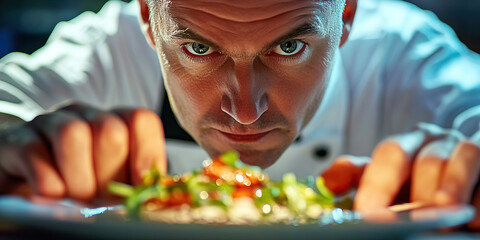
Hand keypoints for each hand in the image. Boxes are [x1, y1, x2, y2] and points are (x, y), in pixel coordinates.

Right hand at [0, 104, 165, 201]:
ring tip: (76, 199)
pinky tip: (52, 195)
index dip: (145, 156)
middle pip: (110, 130)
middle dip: (108, 175)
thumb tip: (149, 194)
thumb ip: (135, 183)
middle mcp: (84, 116)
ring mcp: (49, 123)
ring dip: (78, 179)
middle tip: (100, 199)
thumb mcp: (114, 183)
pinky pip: (34, 152)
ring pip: (73, 135)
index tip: (137, 185)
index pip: (141, 120)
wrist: (25, 183)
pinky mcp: (17, 140)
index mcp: (115, 122)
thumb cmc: (79, 185)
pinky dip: (47, 182)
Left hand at [322, 123, 479, 228]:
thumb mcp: (381, 178)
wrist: (458, 177)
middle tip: (407, 219)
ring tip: (442, 214)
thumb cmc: (413, 183)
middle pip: (426, 160)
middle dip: (418, 192)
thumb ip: (354, 177)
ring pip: (460, 159)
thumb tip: (324, 185)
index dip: (378, 184)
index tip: (368, 211)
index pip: (390, 155)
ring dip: (451, 189)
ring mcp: (464, 149)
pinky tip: (471, 218)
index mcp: (403, 146)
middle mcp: (434, 143)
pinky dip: (479, 198)